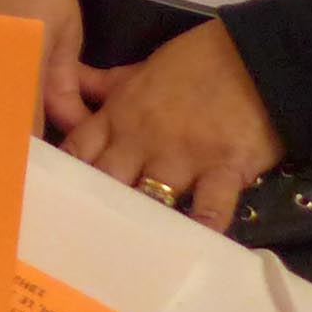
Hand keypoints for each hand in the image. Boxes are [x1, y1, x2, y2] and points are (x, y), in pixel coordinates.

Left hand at [61, 21, 281, 230]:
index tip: (52, 200)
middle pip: (104, 182)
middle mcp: (142, 140)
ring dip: (139, 224)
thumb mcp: (143, 67)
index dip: (61, 176)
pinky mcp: (223, 170)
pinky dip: (200, 230)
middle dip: (93, 207)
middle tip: (82, 237)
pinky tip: (190, 252)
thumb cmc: (199, 61)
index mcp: (120, 115)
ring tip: (124, 255)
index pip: (77, 151)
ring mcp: (182, 157)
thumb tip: (68, 81)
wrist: (259, 57)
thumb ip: (105, 85)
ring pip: (148, 199)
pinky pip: (208, 209)